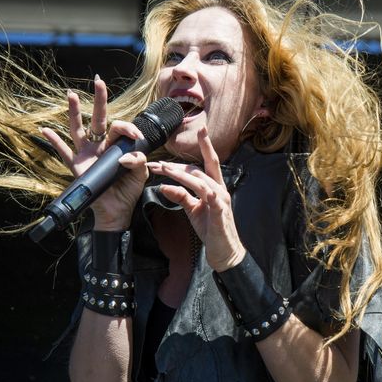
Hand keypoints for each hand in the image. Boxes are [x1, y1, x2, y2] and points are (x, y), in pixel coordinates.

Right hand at [40, 75, 147, 230]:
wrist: (116, 211)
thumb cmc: (128, 190)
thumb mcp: (140, 174)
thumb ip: (138, 161)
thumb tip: (127, 156)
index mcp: (116, 145)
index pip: (119, 128)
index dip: (128, 128)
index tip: (136, 135)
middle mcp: (100, 146)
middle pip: (99, 120)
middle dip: (100, 100)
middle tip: (99, 82)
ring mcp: (87, 154)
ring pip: (78, 130)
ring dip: (74, 113)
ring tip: (72, 94)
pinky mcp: (77, 166)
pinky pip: (63, 152)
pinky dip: (54, 141)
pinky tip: (45, 130)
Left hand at [146, 126, 245, 271]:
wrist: (224, 251)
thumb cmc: (210, 229)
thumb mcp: (192, 209)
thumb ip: (181, 196)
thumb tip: (164, 185)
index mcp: (214, 186)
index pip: (209, 162)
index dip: (205, 146)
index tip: (201, 129)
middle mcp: (220, 189)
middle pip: (201, 169)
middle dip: (178, 166)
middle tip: (157, 163)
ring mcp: (221, 200)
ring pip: (201, 181)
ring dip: (181, 175)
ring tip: (164, 171)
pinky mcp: (221, 212)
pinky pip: (210, 198)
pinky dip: (201, 192)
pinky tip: (191, 188)